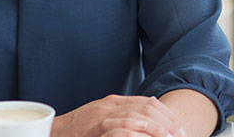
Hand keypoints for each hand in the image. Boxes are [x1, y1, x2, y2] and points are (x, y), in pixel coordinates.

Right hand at [51, 95, 187, 136]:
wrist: (53, 131)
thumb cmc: (79, 129)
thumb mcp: (104, 118)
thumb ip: (124, 116)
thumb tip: (150, 119)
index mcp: (115, 101)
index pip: (149, 103)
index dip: (168, 116)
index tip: (180, 129)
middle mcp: (110, 104)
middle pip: (148, 108)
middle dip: (167, 122)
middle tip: (180, 136)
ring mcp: (101, 115)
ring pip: (137, 116)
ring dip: (157, 128)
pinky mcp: (93, 127)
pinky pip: (118, 127)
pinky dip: (135, 132)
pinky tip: (145, 136)